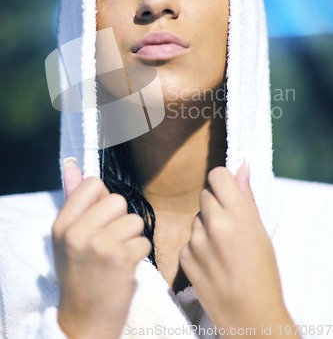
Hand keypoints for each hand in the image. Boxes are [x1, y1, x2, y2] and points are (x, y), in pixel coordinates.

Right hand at [52, 159, 150, 338]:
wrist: (84, 320)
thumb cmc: (79, 274)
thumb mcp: (68, 237)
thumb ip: (74, 199)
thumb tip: (74, 164)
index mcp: (63, 224)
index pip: (92, 183)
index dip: (102, 199)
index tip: (99, 219)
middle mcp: (77, 232)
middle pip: (118, 200)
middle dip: (120, 219)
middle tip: (109, 241)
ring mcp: (99, 245)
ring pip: (135, 220)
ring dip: (132, 238)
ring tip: (116, 256)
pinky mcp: (121, 258)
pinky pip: (144, 241)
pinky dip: (139, 255)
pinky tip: (124, 268)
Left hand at [180, 164, 297, 336]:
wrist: (248, 315)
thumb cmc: (263, 272)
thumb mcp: (261, 231)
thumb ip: (246, 196)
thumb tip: (241, 166)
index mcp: (237, 213)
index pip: (217, 175)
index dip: (222, 182)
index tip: (227, 193)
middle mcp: (214, 222)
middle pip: (204, 195)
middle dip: (215, 205)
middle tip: (228, 225)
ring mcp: (196, 240)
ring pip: (196, 218)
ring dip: (205, 227)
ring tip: (221, 249)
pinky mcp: (184, 257)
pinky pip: (188, 240)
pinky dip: (197, 247)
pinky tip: (211, 262)